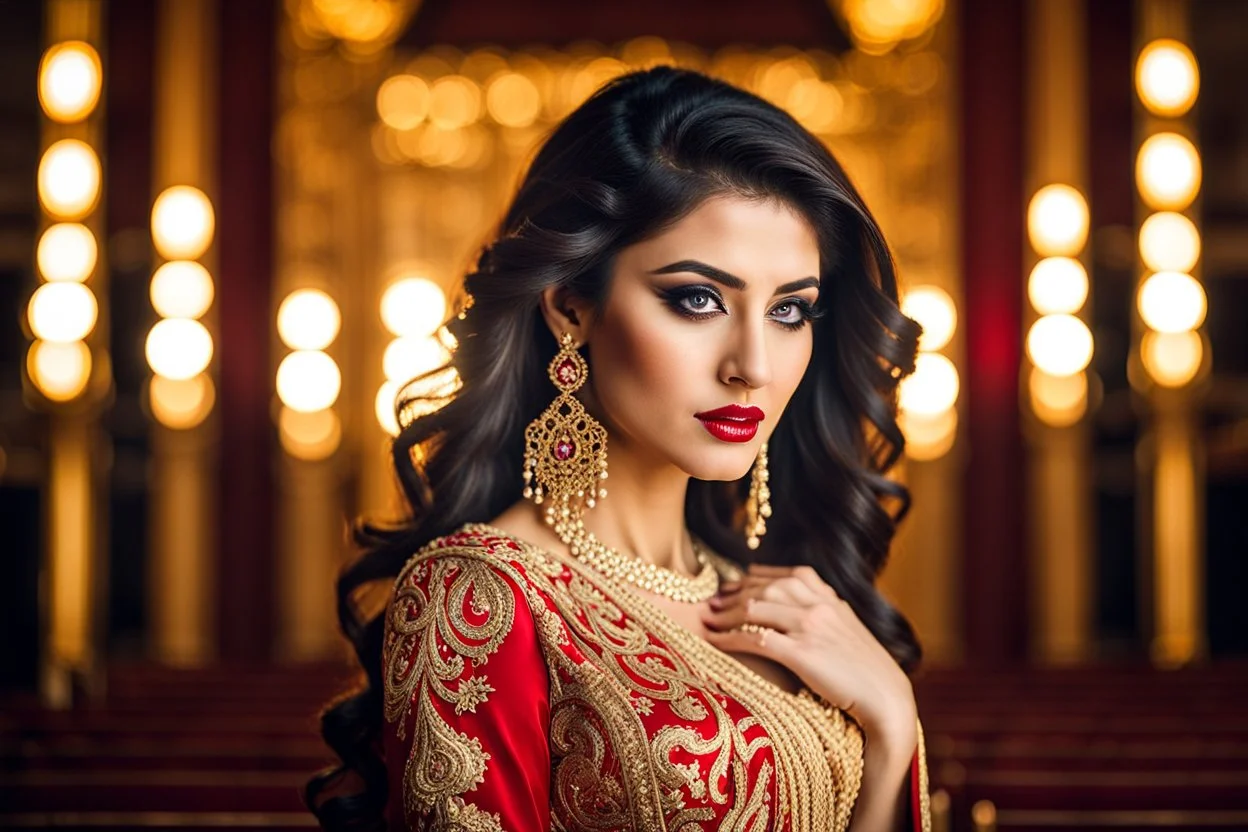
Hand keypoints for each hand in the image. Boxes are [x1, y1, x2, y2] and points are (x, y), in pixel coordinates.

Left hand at [701, 564, 916, 754]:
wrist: (885, 697)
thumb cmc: (866, 670)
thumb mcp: (848, 630)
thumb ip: (826, 613)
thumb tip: (797, 609)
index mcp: (831, 598)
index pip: (787, 575)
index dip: (756, 577)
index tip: (734, 584)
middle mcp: (819, 606)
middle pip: (766, 588)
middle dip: (734, 593)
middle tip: (712, 601)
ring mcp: (810, 628)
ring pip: (756, 608)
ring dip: (726, 613)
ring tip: (707, 619)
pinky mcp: (802, 653)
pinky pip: (755, 639)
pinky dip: (729, 638)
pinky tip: (714, 642)